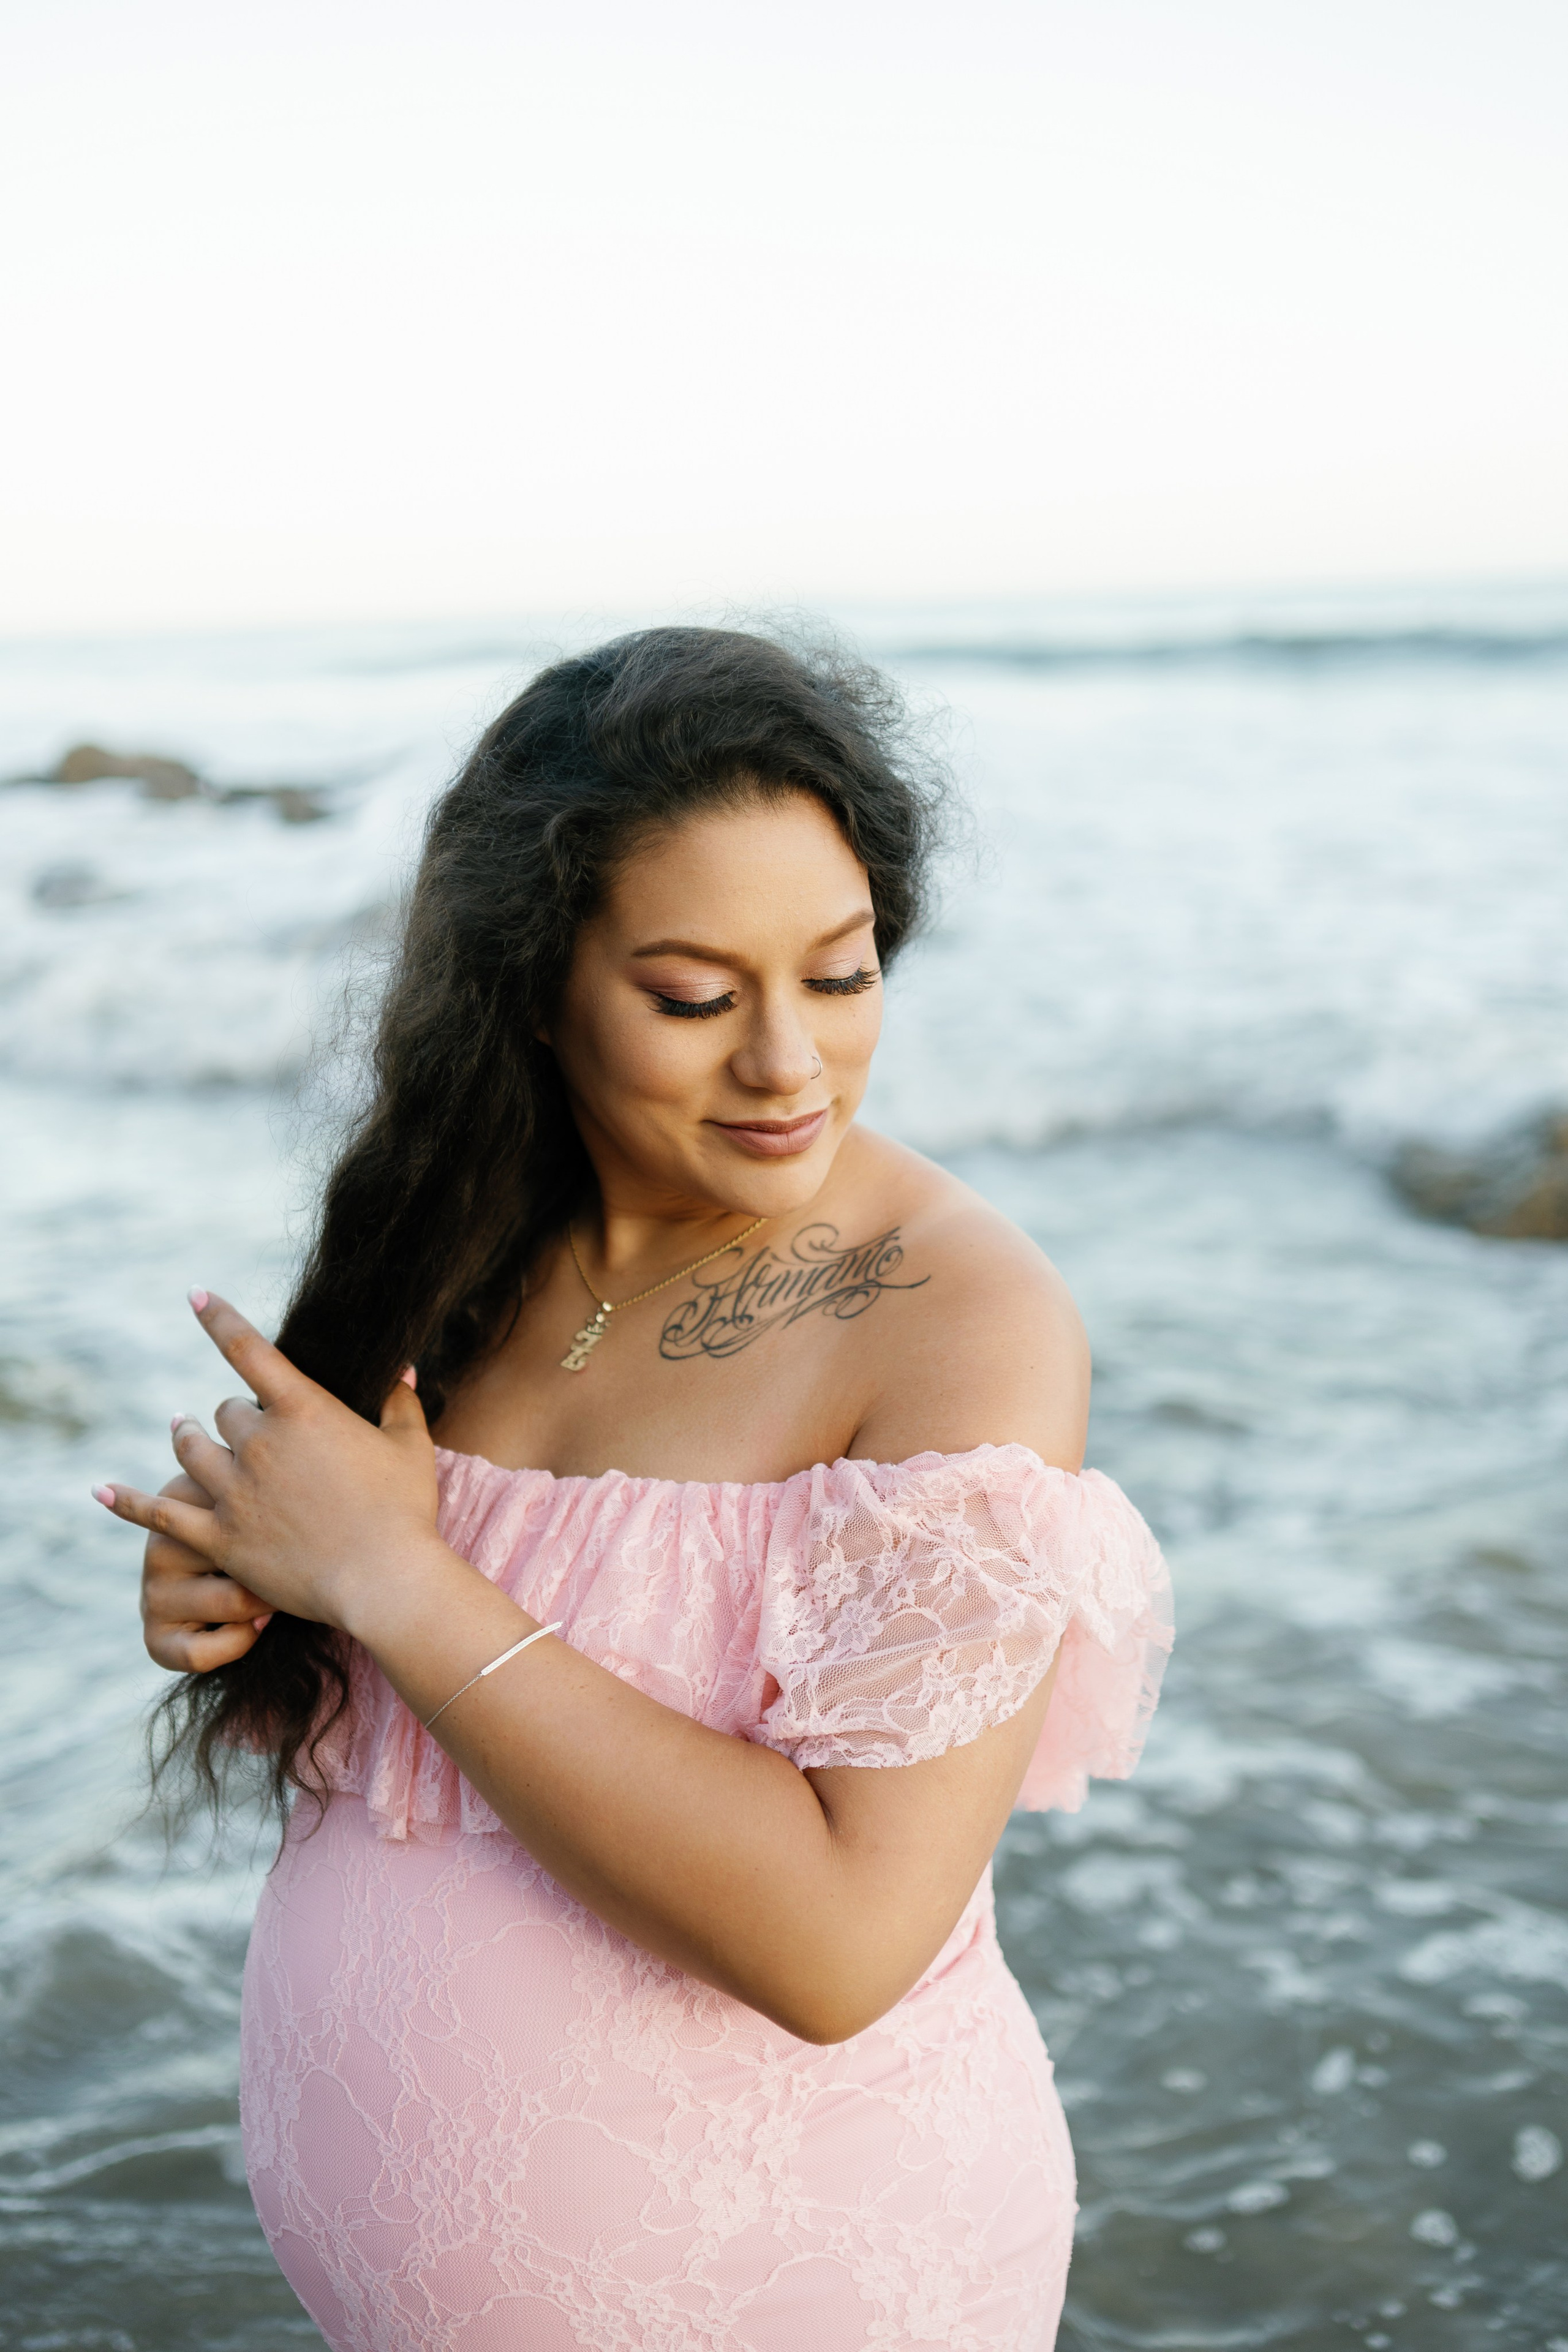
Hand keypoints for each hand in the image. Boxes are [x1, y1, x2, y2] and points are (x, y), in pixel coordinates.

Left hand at [96, 1292, 442, 1635]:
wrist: (383, 1579)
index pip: (248, 1348)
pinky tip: (100, 1489)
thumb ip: (400, 1403)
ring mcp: (234, 1492)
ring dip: (188, 1439)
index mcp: (302, 1410)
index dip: (217, 1317)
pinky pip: (160, 1514)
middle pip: (225, 1412)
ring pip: (191, 1452)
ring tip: (183, 1433)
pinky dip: (127, 1501)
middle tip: (248, 1430)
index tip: (194, 1295)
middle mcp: (259, 1443)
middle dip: (235, 1418)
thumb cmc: (404, 1511)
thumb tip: (402, 1367)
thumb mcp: (409, 1447)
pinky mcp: (219, 1537)